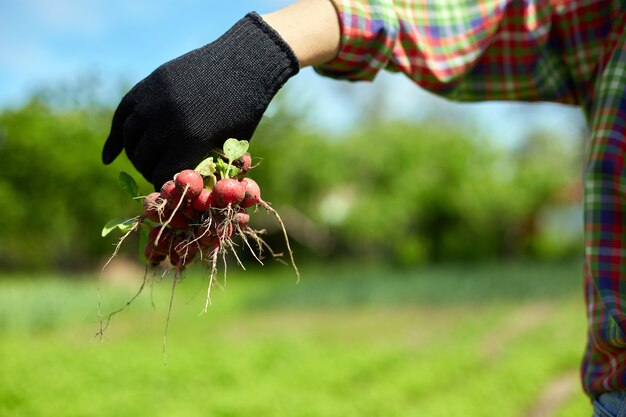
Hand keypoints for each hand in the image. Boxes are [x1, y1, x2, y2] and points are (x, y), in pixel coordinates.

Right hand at [102, 12, 298, 187]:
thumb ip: (206, 166)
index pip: (162, 176)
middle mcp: (167, 120)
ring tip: (145, 164)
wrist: (243, 64)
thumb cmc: (244, 111)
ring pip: (129, 138)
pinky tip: (110, 157)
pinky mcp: (149, 84)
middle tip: (158, 176)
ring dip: (134, 155)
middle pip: (144, 158)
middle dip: (149, 172)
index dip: (165, 187)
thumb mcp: (231, 144)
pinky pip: (123, 115)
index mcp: (191, 139)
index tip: (169, 192)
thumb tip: (186, 191)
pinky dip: (115, 138)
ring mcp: (154, 100)